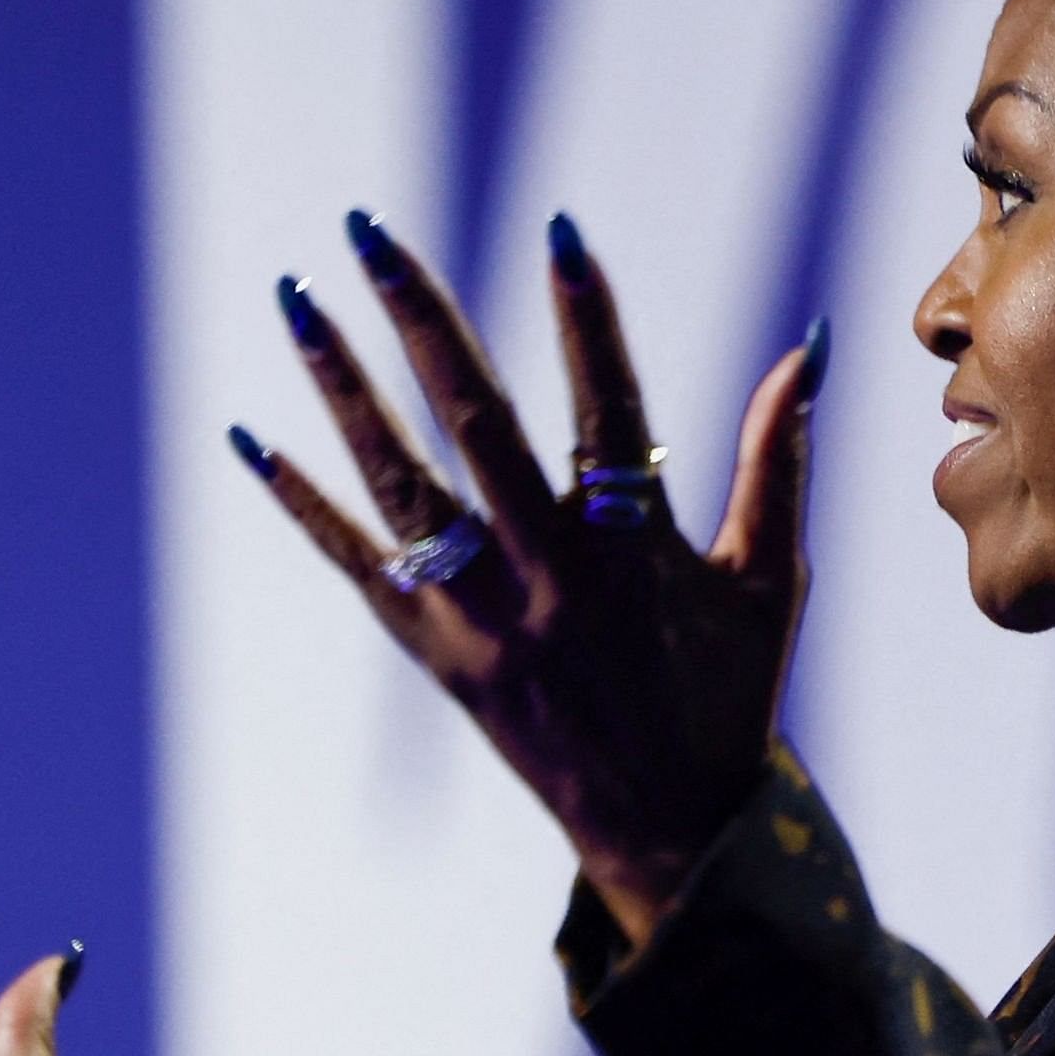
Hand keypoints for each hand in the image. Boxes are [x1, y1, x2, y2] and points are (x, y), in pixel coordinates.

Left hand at [239, 212, 819, 946]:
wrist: (668, 830)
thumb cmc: (728, 692)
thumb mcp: (769, 580)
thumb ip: (778, 460)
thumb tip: (806, 350)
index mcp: (641, 553)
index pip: (610, 409)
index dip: (588, 317)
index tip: (559, 225)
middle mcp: (553, 580)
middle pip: (477, 425)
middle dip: (420, 319)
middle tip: (370, 230)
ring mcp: (484, 620)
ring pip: (399, 486)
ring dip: (341, 387)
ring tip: (294, 296)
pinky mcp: (435, 656)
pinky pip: (355, 566)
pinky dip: (301, 502)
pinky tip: (248, 437)